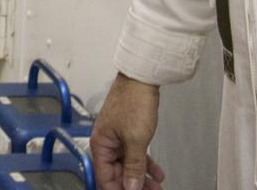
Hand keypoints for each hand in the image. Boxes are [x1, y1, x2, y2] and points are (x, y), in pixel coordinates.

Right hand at [91, 74, 165, 189]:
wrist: (142, 77)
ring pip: (128, 165)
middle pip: (117, 173)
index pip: (105, 177)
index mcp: (101, 144)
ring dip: (141, 177)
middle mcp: (106, 142)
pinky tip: (156, 172)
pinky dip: (145, 164)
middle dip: (133, 185)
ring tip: (155, 186)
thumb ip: (133, 166)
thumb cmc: (133, 100)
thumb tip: (130, 187)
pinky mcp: (128, 132)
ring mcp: (118, 137)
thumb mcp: (136, 139)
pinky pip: (135, 154)